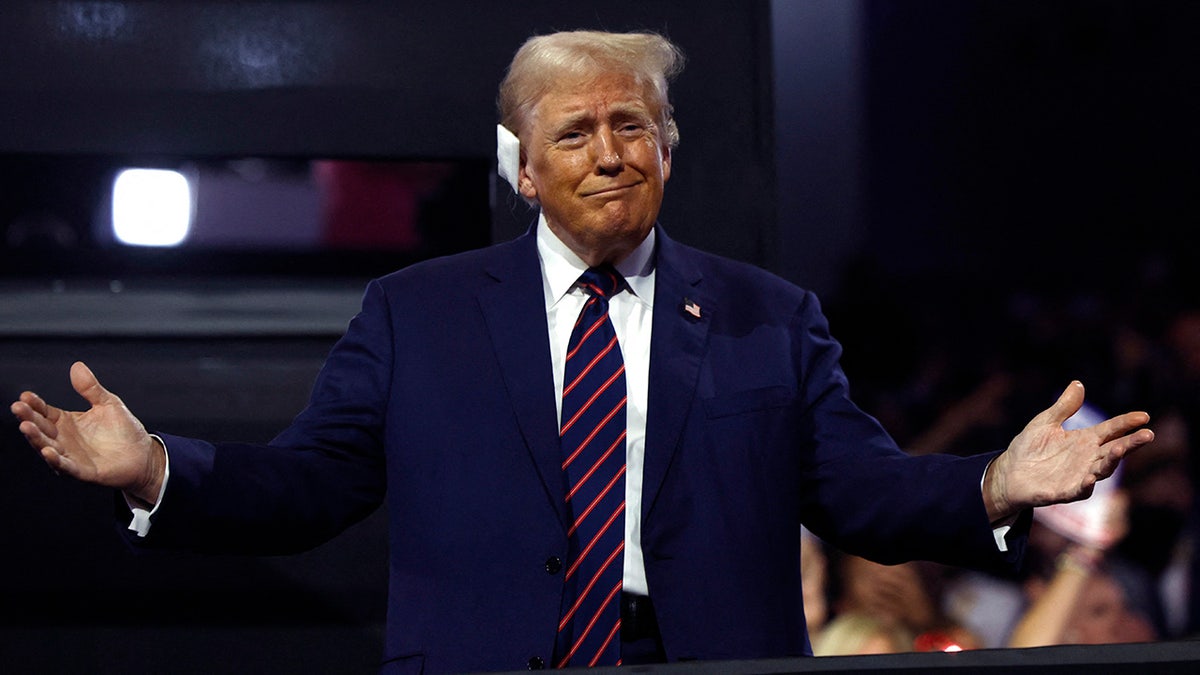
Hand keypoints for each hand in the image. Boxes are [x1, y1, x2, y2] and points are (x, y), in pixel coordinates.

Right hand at [10, 361, 164, 504]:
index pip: (45, 412)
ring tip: (26, 426)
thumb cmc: (123, 429)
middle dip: (29, 418)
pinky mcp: (83, 472)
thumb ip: (91, 388)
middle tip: (18, 407)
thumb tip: (77, 365)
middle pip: (41, 428)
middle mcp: (63, 439)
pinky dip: (57, 460)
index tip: (25, 396)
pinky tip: (48, 452)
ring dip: (36, 438)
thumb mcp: (107, 404)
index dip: (35, 404)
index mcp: (66, 422)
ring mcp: (71, 456)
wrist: (143, 454)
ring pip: (48, 447)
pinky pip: (67, 467)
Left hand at [983, 381, 1153, 522]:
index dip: (1126, 423)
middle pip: (1114, 450)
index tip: (1144, 416)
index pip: (1111, 430)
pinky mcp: (1064, 492)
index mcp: (1085, 440)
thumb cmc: (1029, 447)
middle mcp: (1087, 458)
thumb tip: (1078, 384)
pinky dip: (1085, 485)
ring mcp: (1078, 476)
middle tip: (1148, 434)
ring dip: (1112, 461)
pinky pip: (1078, 490)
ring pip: (1102, 469)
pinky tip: (1089, 478)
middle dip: (1131, 443)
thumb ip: (1063, 407)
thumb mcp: (1046, 422)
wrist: (1009, 472)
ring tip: (1121, 449)